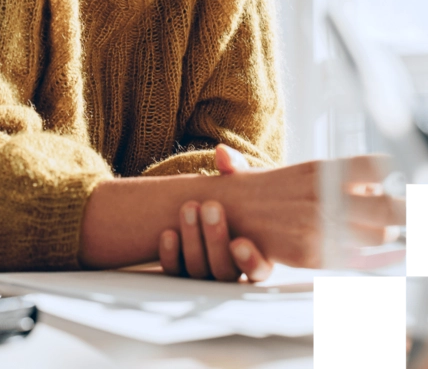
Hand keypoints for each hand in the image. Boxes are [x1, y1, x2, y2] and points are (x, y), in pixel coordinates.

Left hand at [158, 144, 273, 281]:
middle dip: (215, 239)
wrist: (206, 207)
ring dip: (192, 240)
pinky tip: (168, 233)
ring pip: (197, 271)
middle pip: (223, 270)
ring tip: (188, 208)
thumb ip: (235, 169)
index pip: (259, 272)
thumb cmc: (233, 198)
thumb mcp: (240, 184)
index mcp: (256, 256)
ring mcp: (204, 274)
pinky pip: (174, 271)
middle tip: (210, 207)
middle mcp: (230, 271)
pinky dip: (170, 254)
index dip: (250, 262)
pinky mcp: (181, 271)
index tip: (239, 242)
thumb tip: (222, 153)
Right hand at [216, 154, 407, 269]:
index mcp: (323, 170)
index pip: (376, 167)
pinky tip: (367, 249)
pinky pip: (358, 257)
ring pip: (380, 235)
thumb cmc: (271, 191)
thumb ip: (342, 177)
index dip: (393, 174)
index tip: (400, 177)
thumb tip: (379, 182)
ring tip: (375, 229)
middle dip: (405, 211)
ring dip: (385, 233)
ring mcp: (322, 227)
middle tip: (406, 210)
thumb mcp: (305, 171)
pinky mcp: (316, 254)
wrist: (231, 211)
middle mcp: (325, 196)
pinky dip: (368, 254)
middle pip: (389, 207)